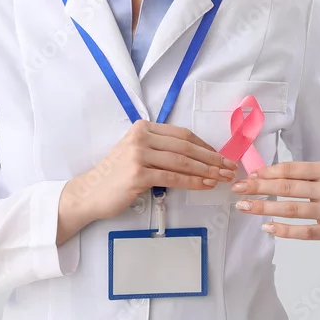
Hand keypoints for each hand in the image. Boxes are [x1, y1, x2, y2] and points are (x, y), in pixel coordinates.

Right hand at [63, 120, 237, 221]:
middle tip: (229, 167)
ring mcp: (138, 154)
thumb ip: (161, 149)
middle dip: (211, 158)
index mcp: (143, 127)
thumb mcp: (138, 152)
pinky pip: (173, 178)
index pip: (182, 134)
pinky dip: (192, 182)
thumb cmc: (117, 175)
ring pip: (182, 162)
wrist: (90, 192)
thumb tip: (198, 156)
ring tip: (222, 178)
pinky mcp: (138, 174)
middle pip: (185, 147)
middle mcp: (140, 137)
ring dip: (206, 171)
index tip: (221, 155)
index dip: (205, 145)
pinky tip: (205, 185)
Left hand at [230, 161, 319, 250]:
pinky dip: (284, 230)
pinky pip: (305, 232)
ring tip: (245, 207)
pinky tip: (267, 227)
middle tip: (238, 190)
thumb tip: (268, 174)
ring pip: (292, 209)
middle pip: (287, 188)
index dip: (267, 172)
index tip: (249, 175)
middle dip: (258, 188)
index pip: (291, 169)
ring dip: (265, 208)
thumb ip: (306, 174)